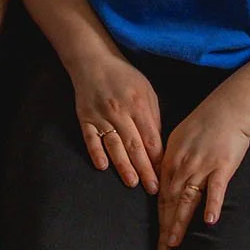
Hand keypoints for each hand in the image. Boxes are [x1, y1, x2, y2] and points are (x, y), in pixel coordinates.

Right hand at [71, 48, 162, 190]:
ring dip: (123, 166)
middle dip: (145, 170)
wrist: (93, 61)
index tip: (164, 176)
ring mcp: (101, 116)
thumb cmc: (125, 77)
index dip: (158, 160)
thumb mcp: (147, 92)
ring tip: (132, 182)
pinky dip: (96, 152)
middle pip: (135, 146)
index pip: (151, 139)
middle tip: (153, 188)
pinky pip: (91, 138)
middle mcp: (120, 112)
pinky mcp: (85, 118)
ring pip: (114, 146)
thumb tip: (158, 145)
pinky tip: (102, 167)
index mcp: (139, 105)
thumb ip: (153, 117)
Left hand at [157, 94, 249, 249]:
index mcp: (171, 159)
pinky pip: (216, 188)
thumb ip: (172, 161)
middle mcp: (183, 165)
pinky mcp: (222, 166)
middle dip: (167, 227)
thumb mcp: (179, 139)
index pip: (163, 194)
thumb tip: (165, 180)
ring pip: (188, 199)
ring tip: (175, 242)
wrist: (229, 108)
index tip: (159, 238)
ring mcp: (202, 166)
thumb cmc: (205, 122)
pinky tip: (209, 221)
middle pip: (172, 201)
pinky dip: (212, 204)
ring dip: (180, 222)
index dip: (160, 217)